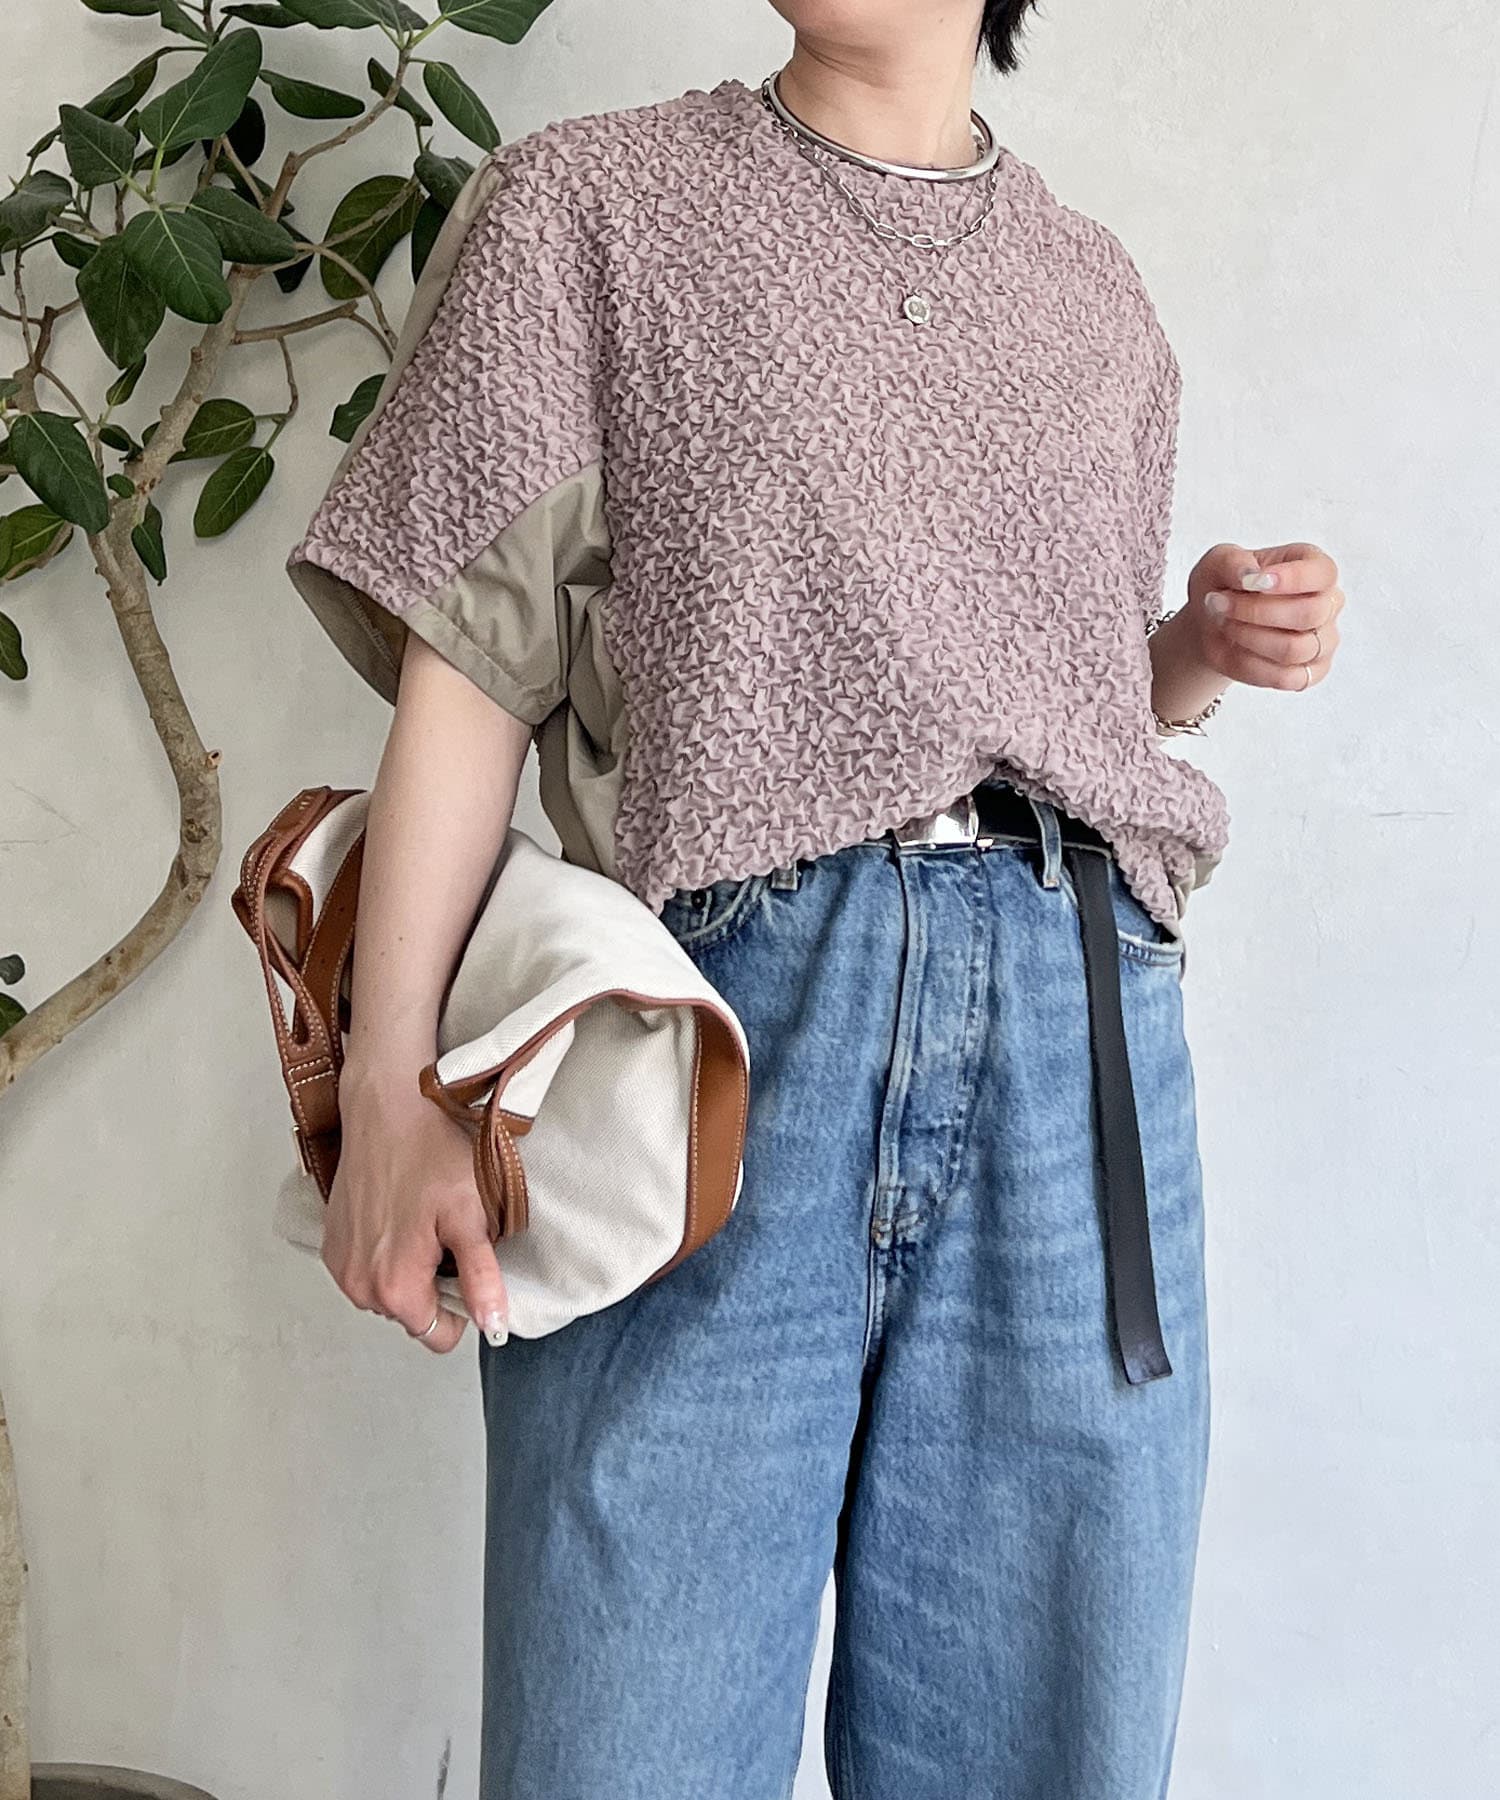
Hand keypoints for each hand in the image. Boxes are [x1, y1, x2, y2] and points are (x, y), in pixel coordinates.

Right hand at [321, 1070, 509, 1354]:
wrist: (386, 1107)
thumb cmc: (428, 1151)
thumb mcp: (470, 1214)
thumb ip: (481, 1278)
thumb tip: (494, 1324)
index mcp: (393, 1286)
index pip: (439, 1337)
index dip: (464, 1308)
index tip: (468, 1268)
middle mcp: (357, 1284)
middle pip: (413, 1315)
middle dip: (437, 1284)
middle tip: (446, 1234)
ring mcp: (341, 1265)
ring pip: (391, 1292)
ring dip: (411, 1268)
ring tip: (422, 1220)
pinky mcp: (333, 1244)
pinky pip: (369, 1270)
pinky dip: (388, 1252)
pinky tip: (399, 1215)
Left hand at [1187, 542, 1344, 691]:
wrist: (1212, 624)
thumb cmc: (1224, 586)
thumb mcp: (1217, 562)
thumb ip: (1232, 562)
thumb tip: (1250, 575)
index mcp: (1315, 568)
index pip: (1322, 573)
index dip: (1290, 579)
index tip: (1255, 582)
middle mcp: (1328, 604)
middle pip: (1308, 614)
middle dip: (1256, 611)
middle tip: (1221, 604)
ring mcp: (1323, 641)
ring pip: (1294, 649)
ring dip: (1248, 638)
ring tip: (1224, 624)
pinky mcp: (1310, 673)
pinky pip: (1286, 678)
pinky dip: (1251, 666)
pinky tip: (1235, 649)